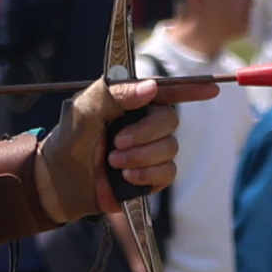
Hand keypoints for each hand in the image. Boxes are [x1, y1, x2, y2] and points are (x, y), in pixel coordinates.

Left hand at [37, 73, 189, 221]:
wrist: (59, 182)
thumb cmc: (68, 141)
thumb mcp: (84, 110)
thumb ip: (114, 94)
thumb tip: (151, 88)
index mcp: (130, 102)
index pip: (167, 91)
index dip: (191, 90)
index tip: (211, 89)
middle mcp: (144, 123)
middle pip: (170, 121)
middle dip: (145, 134)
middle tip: (117, 142)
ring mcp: (149, 150)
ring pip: (170, 148)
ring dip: (142, 156)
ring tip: (113, 163)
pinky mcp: (150, 175)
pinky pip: (168, 172)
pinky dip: (148, 174)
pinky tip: (126, 177)